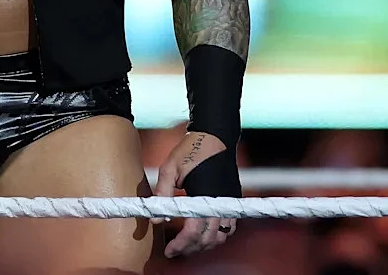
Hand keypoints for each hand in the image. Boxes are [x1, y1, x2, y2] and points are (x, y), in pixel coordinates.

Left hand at [152, 131, 236, 257]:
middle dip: (190, 249)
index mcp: (205, 196)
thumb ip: (162, 193)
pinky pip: (229, 228)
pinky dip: (216, 236)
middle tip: (174, 251)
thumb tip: (154, 219)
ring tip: (187, 244)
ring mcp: (229, 202)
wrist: (214, 136)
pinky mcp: (232, 200)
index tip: (169, 250)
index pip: (195, 231)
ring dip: (204, 245)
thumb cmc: (190, 149)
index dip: (181, 244)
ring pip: (221, 237)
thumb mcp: (169, 167)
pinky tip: (202, 233)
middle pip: (208, 239)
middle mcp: (220, 203)